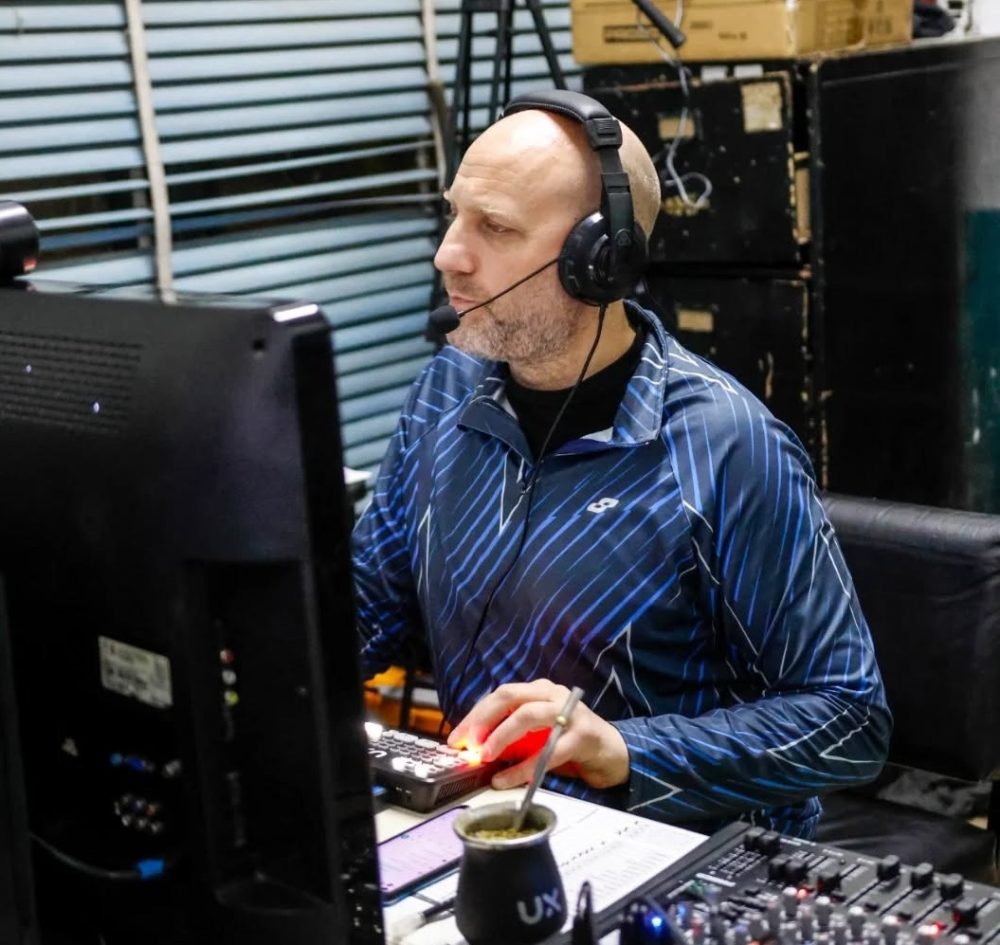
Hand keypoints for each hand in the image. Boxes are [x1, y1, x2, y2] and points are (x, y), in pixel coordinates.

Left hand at [447, 680, 629, 790]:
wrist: (612, 753)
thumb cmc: (570, 742)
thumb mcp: (538, 733)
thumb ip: (513, 734)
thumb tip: (475, 747)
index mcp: (539, 690)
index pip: (501, 694)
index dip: (476, 714)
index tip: (456, 737)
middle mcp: (553, 694)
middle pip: (509, 696)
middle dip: (482, 719)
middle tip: (466, 743)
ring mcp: (569, 713)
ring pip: (527, 716)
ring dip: (500, 736)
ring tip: (484, 756)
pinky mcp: (581, 736)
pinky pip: (547, 752)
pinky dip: (523, 768)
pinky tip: (506, 780)